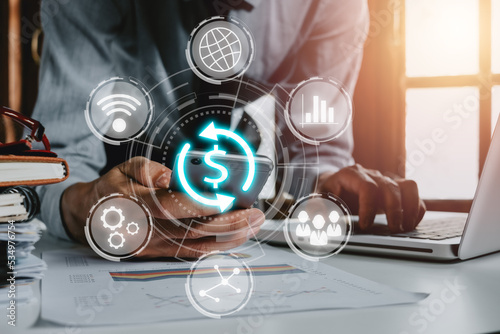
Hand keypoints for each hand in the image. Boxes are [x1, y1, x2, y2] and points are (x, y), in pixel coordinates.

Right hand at [61, 157, 264, 257]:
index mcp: (136, 206)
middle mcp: (147, 231)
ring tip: (254, 224)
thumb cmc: (112, 189)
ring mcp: (154, 247)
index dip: (198, 204)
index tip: (225, 198)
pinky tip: (237, 237)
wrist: (89, 218)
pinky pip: (192, 254)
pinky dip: (218, 247)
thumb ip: (146, 169)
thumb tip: (172, 176)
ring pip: (197, 246)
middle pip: (192, 231)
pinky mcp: (160, 254)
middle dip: (228, 224)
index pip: (170, 207)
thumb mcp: (123, 168)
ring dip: (230, 238)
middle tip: (256, 214)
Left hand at [317, 164, 425, 231]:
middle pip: (390, 187)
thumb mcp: (318, 199)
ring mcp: (385, 179)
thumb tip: (323, 220)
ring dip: (410, 208)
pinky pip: (413, 193)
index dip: (368, 207)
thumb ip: (318, 209)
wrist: (335, 185)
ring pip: (408, 186)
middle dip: (394, 210)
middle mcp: (371, 174)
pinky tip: (410, 224)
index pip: (367, 187)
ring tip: (405, 227)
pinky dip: (416, 208)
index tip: (365, 225)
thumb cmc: (328, 193)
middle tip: (392, 229)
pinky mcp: (395, 188)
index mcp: (351, 174)